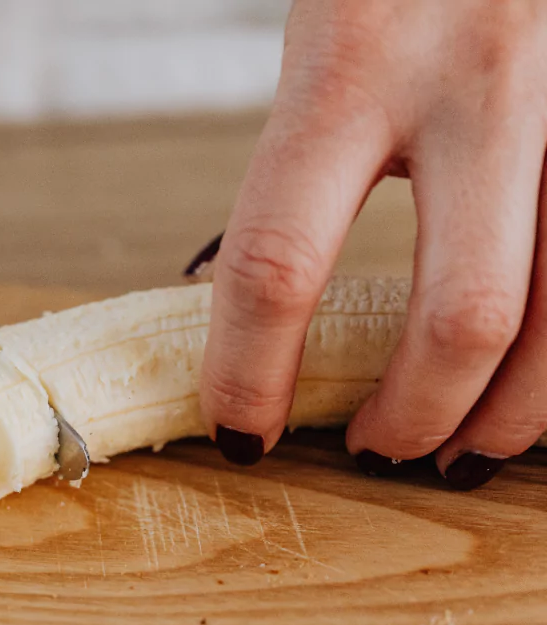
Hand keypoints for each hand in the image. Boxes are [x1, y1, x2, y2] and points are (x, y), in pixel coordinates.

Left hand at [200, 0, 546, 489]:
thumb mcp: (328, 37)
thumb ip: (312, 156)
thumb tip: (275, 305)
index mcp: (351, 65)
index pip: (277, 264)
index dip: (250, 374)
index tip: (240, 428)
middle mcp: (479, 84)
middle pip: (462, 318)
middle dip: (414, 416)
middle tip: (375, 450)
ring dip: (512, 414)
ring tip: (459, 448)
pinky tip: (526, 375)